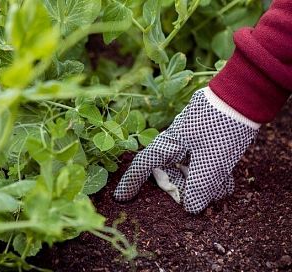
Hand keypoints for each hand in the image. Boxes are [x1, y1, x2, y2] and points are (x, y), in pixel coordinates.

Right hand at [113, 87, 259, 212]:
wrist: (244, 93)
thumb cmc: (222, 125)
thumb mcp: (212, 160)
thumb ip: (200, 186)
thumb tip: (192, 207)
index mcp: (168, 144)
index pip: (143, 165)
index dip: (131, 182)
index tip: (122, 198)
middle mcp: (175, 141)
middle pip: (171, 172)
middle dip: (186, 187)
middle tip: (204, 197)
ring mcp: (190, 138)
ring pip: (189, 168)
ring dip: (203, 181)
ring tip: (222, 187)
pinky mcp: (205, 136)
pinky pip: (202, 160)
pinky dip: (211, 172)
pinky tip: (226, 179)